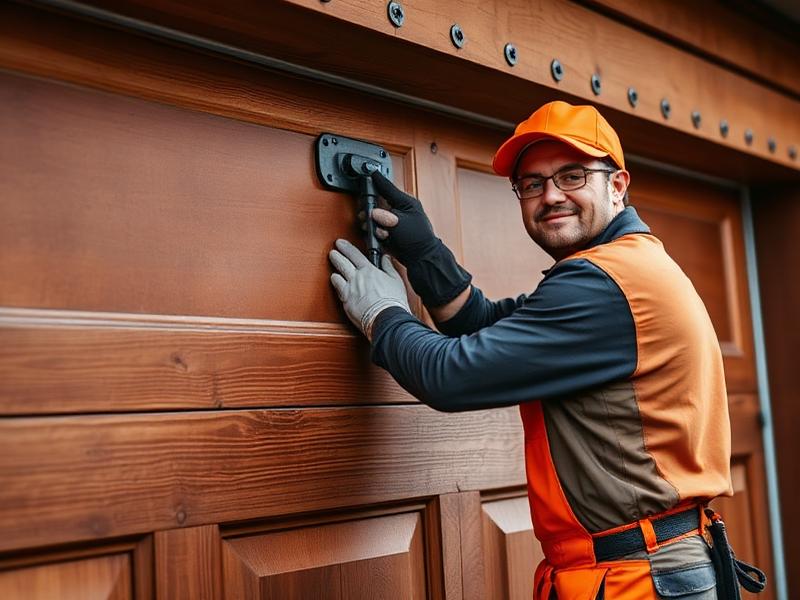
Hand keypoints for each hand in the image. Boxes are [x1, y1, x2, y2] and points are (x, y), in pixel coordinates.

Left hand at [329, 239, 409, 339]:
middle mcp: (356, 278)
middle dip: (336, 256)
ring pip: (336, 276)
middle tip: (332, 252)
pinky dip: (337, 286)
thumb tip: (386, 258)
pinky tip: (337, 285)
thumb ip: (389, 267)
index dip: (346, 247)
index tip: (340, 243)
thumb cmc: (393, 302)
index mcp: (369, 271)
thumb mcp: (396, 280)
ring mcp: (349, 290)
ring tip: (334, 270)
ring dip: (335, 272)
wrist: (386, 319)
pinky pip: (337, 291)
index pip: (354, 254)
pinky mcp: (345, 303)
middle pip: (341, 263)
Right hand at [363, 172, 471, 307]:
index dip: (377, 181)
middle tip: (368, 216)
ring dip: (374, 225)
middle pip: (378, 203)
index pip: (388, 187)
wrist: (422, 259)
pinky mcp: (392, 233)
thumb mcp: (400, 223)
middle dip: (371, 211)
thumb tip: (374, 213)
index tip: (370, 173)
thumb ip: (385, 215)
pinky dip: (377, 234)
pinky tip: (383, 238)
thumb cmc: (418, 239)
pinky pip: (378, 230)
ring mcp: (396, 222)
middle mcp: (400, 210)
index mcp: (406, 202)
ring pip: (376, 218)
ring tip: (381, 232)